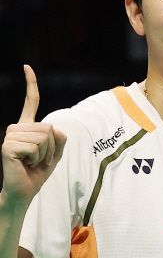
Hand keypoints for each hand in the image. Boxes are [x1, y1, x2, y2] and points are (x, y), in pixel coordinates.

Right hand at [1, 65, 65, 203]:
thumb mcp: (56, 152)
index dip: (31, 85)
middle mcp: (16, 128)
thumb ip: (60, 137)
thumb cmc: (38, 172)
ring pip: (44, 136)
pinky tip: (26, 164)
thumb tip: (51, 127)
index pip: (32, 102)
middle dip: (52, 146)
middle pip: (49, 127)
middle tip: (39, 159)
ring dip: (45, 153)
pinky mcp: (8, 146)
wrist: (24, 191)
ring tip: (32, 162)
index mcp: (27, 127)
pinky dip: (37, 158)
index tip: (26, 66)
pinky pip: (36, 146)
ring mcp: (10, 135)